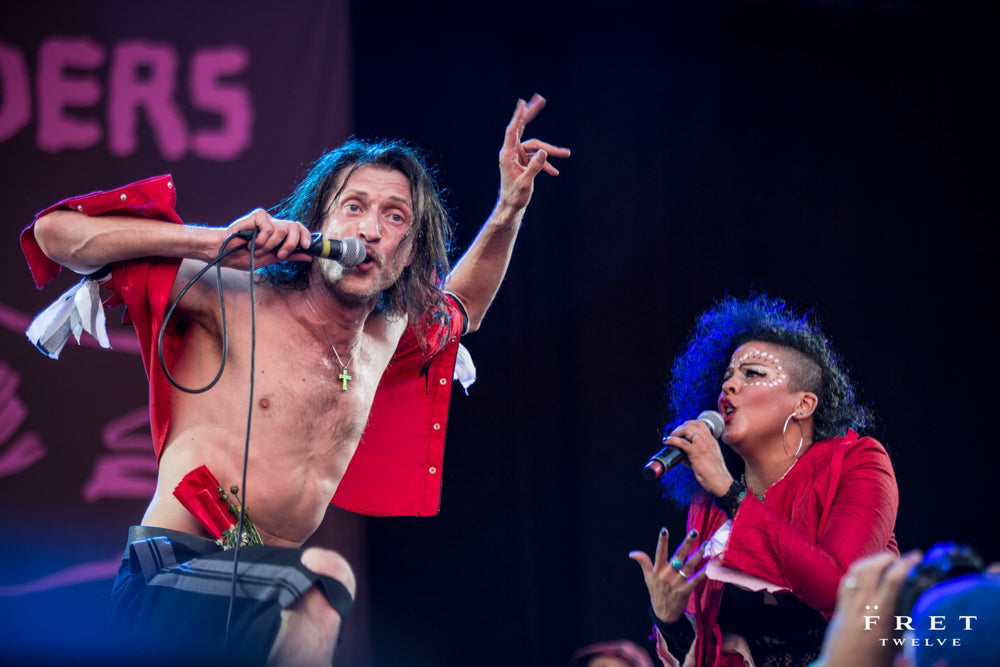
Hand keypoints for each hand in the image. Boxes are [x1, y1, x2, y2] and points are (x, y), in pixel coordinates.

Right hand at [221, 208, 312, 267]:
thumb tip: (309, 255)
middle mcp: (275, 224)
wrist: (224, 254)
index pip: (299, 229)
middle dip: (291, 244)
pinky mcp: (258, 216)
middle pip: (295, 226)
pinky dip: (261, 239)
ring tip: (257, 250)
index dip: (306, 236)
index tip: (306, 247)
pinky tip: (251, 242)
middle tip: (280, 255)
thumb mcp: (270, 259)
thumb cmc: (243, 256)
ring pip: (282, 230)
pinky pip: (269, 228)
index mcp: (280, 235)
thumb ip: (289, 256)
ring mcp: (267, 219)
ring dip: (270, 245)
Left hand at [497, 94, 569, 213]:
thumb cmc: (515, 197)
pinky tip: (555, 172)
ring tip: (567, 154)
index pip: (513, 131)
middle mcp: (512, 152)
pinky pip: (537, 159)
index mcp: (508, 154)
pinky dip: (546, 164)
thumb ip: (534, 167)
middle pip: (522, 128)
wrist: (512, 208)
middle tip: (540, 99)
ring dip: (551, 151)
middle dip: (531, 114)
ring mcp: (518, 157)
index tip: (523, 103)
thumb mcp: (526, 183)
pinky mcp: (524, 163)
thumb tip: (543, 152)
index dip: (518, 116)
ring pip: (537, 147)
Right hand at [629, 528, 707, 623]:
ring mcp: (676, 583)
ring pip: (688, 566)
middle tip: (694, 532)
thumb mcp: (648, 577)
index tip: (664, 530)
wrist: (663, 613)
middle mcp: (667, 575)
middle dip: (687, 543)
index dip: (662, 542)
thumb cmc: (656, 592)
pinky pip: (695, 581)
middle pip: (678, 556)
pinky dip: (702, 574)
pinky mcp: (684, 592)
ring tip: (704, 546)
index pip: (660, 552)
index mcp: (658, 570)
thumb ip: (643, 562)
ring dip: (698, 555)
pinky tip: (708, 566)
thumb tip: (632, 553)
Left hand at [663, 419, 732, 496]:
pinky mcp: (697, 453)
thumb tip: (684, 456)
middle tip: (674, 434)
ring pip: (687, 430)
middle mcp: (708, 441)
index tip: (682, 427)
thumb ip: (700, 453)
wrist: (721, 482)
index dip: (689, 423)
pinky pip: (682, 443)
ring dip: (677, 431)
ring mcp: (703, 446)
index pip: (701, 424)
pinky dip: (673, 440)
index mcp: (712, 441)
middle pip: (692, 425)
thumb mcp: (710, 458)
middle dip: (680, 427)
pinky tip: (668, 441)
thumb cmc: (716, 473)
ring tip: (671, 437)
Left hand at [814, 550, 922, 666]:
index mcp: (880, 616)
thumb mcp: (898, 645)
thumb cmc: (873, 662)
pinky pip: (846, 580)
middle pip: (872, 568)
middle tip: (901, 559)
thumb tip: (920, 605)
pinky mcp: (839, 606)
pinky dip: (857, 570)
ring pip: (857, 570)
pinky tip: (866, 571)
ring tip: (886, 561)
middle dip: (888, 557)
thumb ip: (908, 624)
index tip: (917, 556)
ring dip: (872, 560)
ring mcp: (848, 604)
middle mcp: (863, 606)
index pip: (893, 580)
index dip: (907, 563)